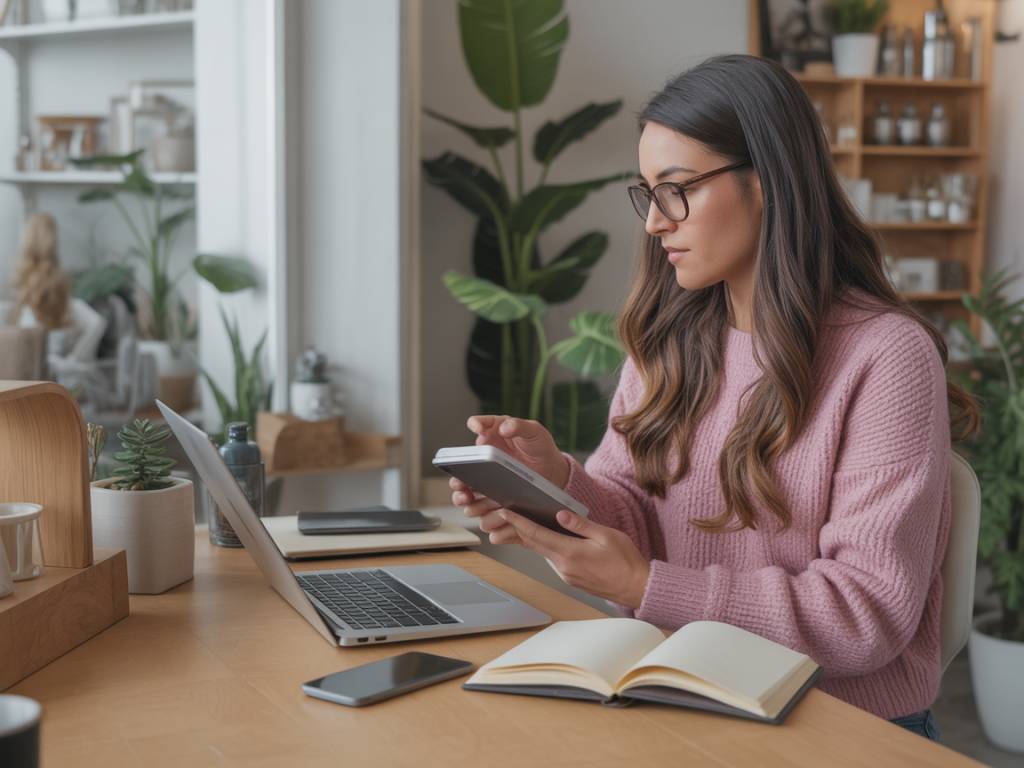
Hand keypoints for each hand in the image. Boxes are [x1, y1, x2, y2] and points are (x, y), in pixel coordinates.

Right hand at [450, 415, 569, 545]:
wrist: (553, 471)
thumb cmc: (541, 448)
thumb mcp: (534, 431)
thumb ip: (519, 425)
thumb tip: (504, 427)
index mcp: (493, 432)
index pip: (478, 424)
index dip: (475, 425)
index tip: (478, 429)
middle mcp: (484, 454)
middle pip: (462, 462)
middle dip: (457, 470)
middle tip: (460, 478)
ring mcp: (486, 474)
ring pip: (465, 487)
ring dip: (462, 494)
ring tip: (467, 497)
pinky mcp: (491, 492)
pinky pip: (478, 503)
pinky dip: (478, 508)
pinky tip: (483, 510)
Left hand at [498, 507, 651, 608]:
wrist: (637, 588)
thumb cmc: (626, 561)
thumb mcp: (605, 535)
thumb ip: (580, 525)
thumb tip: (560, 515)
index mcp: (570, 552)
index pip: (536, 535)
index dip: (518, 523)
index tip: (504, 513)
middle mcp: (563, 566)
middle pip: (534, 544)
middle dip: (517, 529)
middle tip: (502, 516)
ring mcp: (566, 575)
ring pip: (543, 552)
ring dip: (531, 539)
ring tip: (519, 524)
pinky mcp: (571, 579)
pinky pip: (553, 559)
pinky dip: (545, 547)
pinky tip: (545, 539)